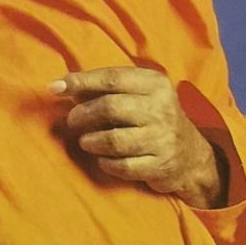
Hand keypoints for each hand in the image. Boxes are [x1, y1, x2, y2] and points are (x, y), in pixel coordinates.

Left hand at [49, 66, 226, 208]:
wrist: (190, 154)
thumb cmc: (151, 116)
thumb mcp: (136, 93)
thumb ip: (102, 88)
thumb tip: (61, 86)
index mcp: (154, 83)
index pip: (112, 78)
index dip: (80, 81)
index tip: (54, 87)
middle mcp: (161, 109)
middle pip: (110, 108)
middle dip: (82, 115)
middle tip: (72, 121)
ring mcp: (163, 139)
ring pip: (114, 140)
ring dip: (91, 141)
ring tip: (85, 141)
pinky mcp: (160, 166)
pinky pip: (122, 166)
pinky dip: (106, 163)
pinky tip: (102, 158)